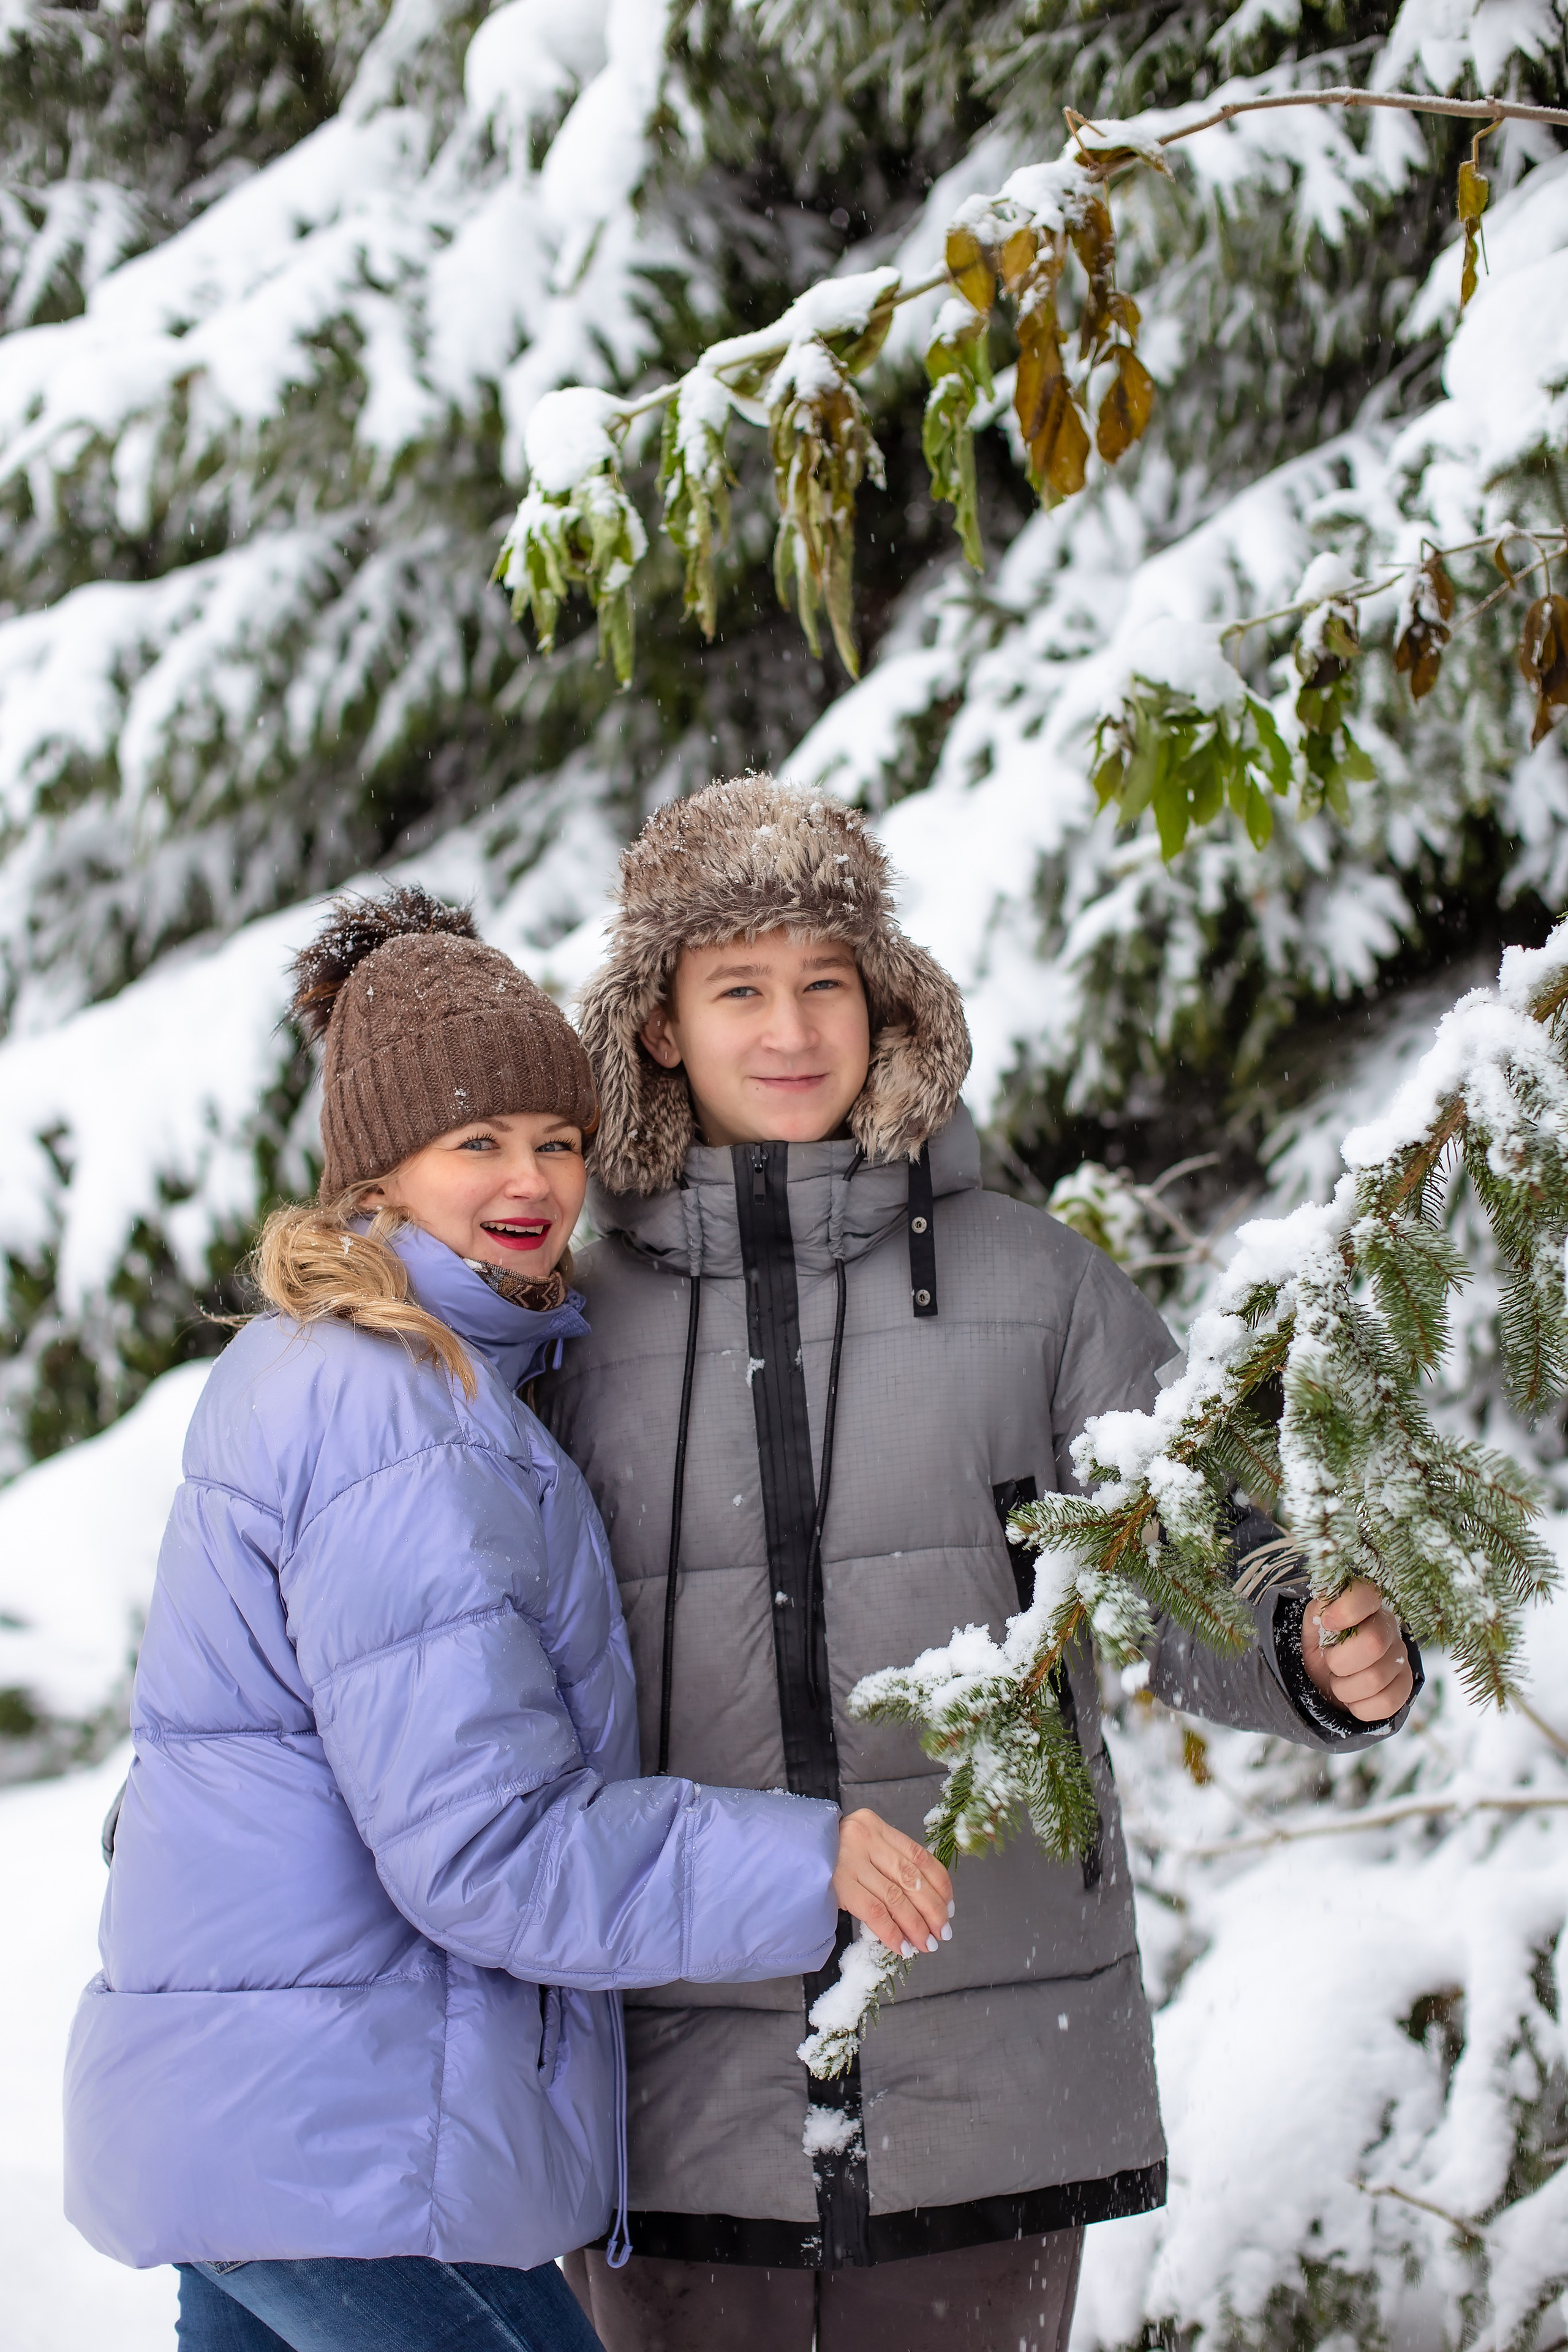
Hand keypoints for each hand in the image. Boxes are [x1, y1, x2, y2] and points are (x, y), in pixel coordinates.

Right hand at [832, 1809, 953, 1956]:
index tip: (949, 1906)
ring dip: (916, 1925)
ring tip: (927, 1943)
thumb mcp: (860, 1844)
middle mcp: (866, 1839)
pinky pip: (874, 1913)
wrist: (788, 1854)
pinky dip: (892, 1933)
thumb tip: (924, 1896)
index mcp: (876, 1826)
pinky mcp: (839, 1886)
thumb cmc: (828, 1853)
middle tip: (943, 1931)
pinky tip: (903, 1946)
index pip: (920, 1855)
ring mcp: (851, 1862)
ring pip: (896, 1898)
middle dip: (933, 1909)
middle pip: (912, 1878)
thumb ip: (887, 1858)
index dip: (940, 1883)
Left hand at [1299, 1580, 1413, 1721]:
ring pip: (1375, 1680)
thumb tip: (1328, 1609)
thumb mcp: (1314, 1624)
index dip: (1345, 1611)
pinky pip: (1385, 1704)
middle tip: (1331, 1663)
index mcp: (1366, 1605)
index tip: (1327, 1623)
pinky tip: (1354, 1697)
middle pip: (1372, 1644)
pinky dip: (1359, 1707)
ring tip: (1340, 1681)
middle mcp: (1389, 1628)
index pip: (1367, 1596)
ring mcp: (1400, 1657)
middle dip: (1339, 1661)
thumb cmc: (1323, 1645)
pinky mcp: (1404, 1685)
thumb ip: (1319, 1610)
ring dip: (1345, 1688)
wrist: (1328, 1677)